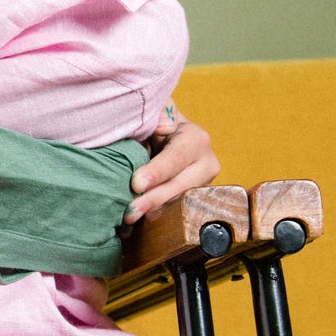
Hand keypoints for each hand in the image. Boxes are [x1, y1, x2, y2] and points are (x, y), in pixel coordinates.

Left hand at [124, 104, 219, 223]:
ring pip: (179, 200)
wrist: (166, 135)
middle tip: (129, 211)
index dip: (157, 172)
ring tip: (129, 218)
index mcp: (196, 139)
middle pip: (180, 185)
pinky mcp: (195, 199)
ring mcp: (203, 184)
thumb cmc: (155, 122)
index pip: (176, 157)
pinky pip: (176, 208)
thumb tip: (164, 127)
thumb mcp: (155, 112)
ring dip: (153, 211)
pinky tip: (136, 222)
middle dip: (153, 199)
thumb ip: (157, 117)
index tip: (136, 184)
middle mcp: (206, 163)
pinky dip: (155, 215)